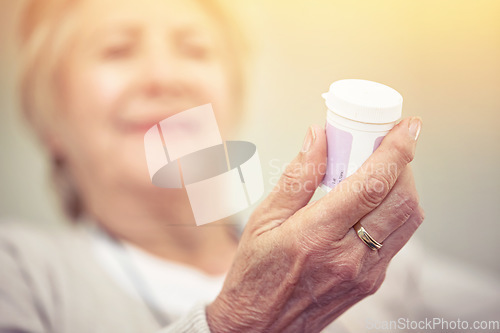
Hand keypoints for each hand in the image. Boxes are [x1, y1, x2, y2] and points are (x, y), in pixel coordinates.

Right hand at [206, 117, 424, 332]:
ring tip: (381, 168)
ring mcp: (365, 274)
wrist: (260, 326)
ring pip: (408, 220)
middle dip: (404, 162)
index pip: (371, 185)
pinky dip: (394, 210)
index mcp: (316, 236)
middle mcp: (349, 257)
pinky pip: (397, 238)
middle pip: (401, 199)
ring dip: (404, 185)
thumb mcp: (264, 219)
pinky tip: (373, 200)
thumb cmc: (255, 273)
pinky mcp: (372, 283)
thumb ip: (297, 176)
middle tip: (387, 143)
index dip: (396, 150)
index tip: (408, 126)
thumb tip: (318, 137)